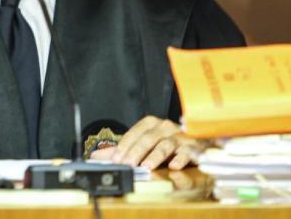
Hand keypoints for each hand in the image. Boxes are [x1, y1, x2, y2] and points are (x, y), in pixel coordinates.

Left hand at [90, 115, 206, 169]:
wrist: (195, 143)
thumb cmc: (165, 144)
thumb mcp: (142, 146)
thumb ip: (121, 151)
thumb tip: (95, 156)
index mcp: (150, 124)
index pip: (134, 133)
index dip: (124, 146)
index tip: (115, 159)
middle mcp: (164, 127)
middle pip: (148, 138)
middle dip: (136, 152)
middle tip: (128, 164)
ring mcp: (179, 136)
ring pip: (166, 144)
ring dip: (155, 156)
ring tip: (147, 166)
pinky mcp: (193, 147)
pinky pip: (187, 152)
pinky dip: (180, 159)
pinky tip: (174, 166)